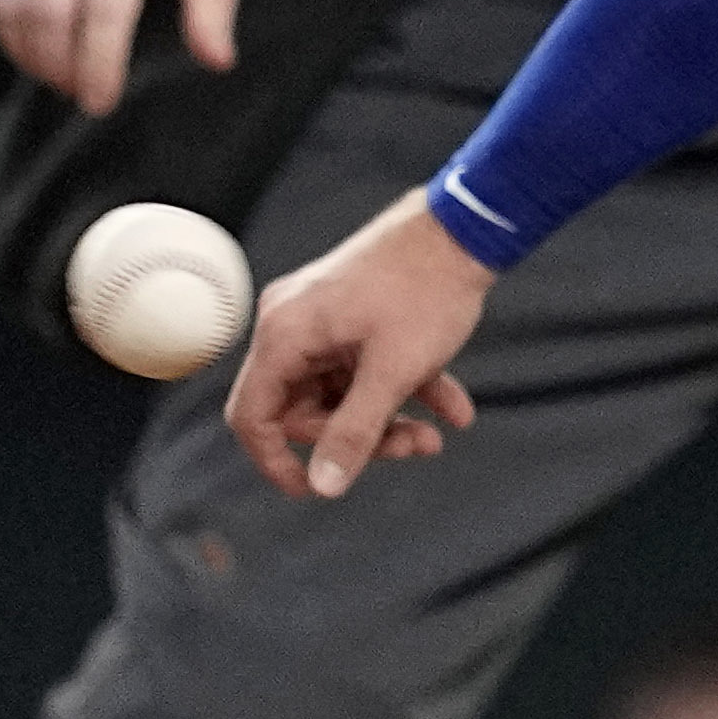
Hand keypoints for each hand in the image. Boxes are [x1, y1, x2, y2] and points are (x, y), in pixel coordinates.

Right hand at [0, 0, 245, 115]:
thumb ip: (214, 2)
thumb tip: (216, 60)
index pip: (102, 13)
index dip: (97, 65)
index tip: (100, 100)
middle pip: (45, 12)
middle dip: (57, 66)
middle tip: (78, 92)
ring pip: (10, 0)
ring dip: (26, 50)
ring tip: (54, 73)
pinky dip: (7, 19)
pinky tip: (33, 38)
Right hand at [225, 192, 494, 498]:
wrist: (465, 228)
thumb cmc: (425, 290)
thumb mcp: (392, 371)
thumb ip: (356, 433)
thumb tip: (325, 486)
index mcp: (285, 335)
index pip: (252, 416)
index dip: (276, 460)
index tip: (314, 490)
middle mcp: (293, 325)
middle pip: (304, 408)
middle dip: (358, 437)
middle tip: (415, 446)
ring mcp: (324, 319)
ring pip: (341, 392)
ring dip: (386, 418)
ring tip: (438, 434)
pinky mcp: (356, 315)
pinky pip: (367, 366)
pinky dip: (405, 388)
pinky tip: (455, 408)